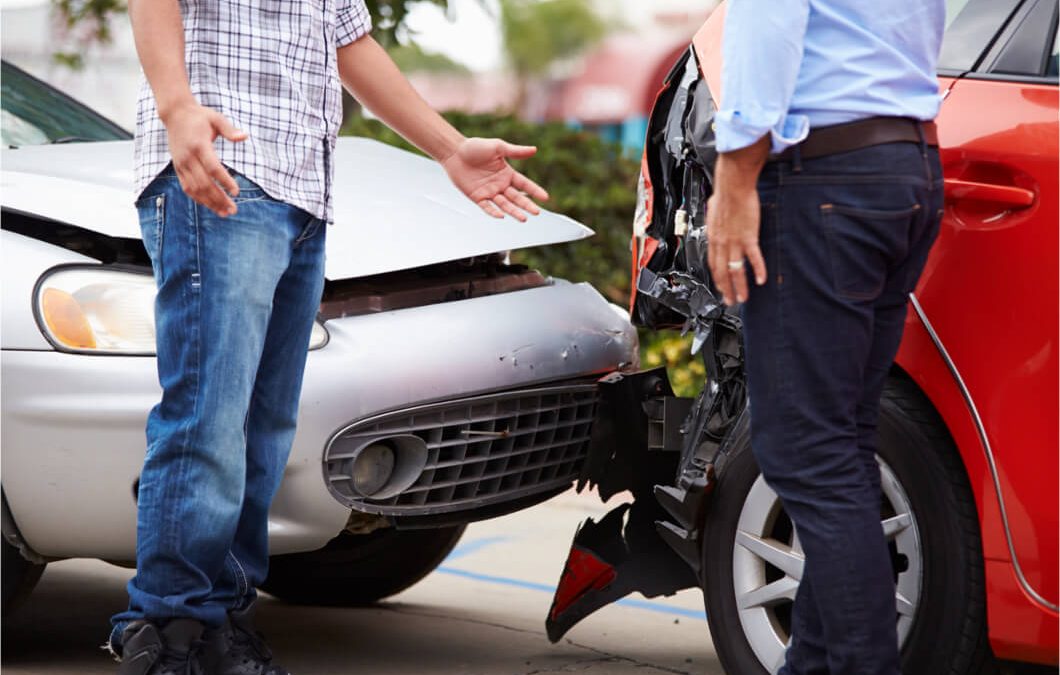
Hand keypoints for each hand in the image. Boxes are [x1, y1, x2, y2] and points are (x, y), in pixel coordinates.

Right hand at [162, 101, 247, 216]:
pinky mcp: (178, 168)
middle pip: (204, 183)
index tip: (236, 192)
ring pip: (195, 189)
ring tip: (225, 212)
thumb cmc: (200, 117)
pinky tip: (212, 206)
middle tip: (234, 209)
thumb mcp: (216, 118)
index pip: (213, 167)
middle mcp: (188, 157)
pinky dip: (199, 199)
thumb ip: (230, 129)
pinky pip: (187, 187)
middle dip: (219, 198)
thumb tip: (244, 136)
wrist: (175, 114)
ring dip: (210, 203)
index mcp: (199, 145)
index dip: (224, 181)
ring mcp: (181, 164)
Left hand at [441, 138, 548, 220]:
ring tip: (524, 218)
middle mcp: (500, 185)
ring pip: (504, 205)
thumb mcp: (498, 147)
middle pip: (517, 198)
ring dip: (514, 212)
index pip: (524, 184)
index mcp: (507, 173)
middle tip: (536, 212)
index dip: (534, 191)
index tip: (545, 198)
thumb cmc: (475, 147)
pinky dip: (494, 212)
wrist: (454, 152)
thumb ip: (515, 151)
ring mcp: (489, 192)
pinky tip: (501, 216)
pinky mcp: (477, 197)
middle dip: (527, 205)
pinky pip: (487, 207)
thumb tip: (534, 150)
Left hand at [705, 185, 767, 304]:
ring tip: (743, 298)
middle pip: (722, 272)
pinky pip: (753, 258)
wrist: (733, 186)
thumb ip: (715, 221)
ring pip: (735, 270)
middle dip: (726, 290)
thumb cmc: (725, 195)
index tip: (720, 288)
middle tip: (730, 301)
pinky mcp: (748, 237)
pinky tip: (761, 280)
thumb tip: (714, 219)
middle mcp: (721, 243)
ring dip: (739, 286)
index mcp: (713, 238)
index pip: (713, 264)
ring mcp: (734, 242)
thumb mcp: (713, 211)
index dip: (716, 279)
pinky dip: (758, 270)